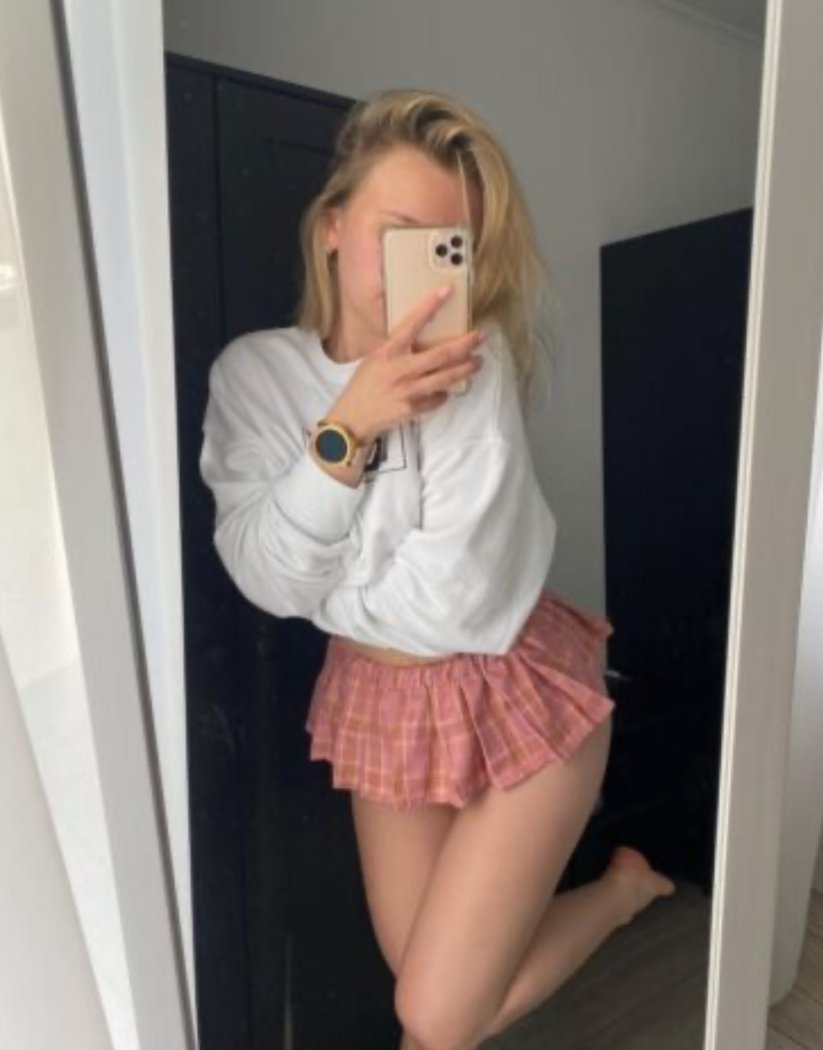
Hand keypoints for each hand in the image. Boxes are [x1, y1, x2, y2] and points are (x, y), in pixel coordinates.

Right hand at [328, 285, 484, 443]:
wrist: (353, 417)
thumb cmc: (364, 385)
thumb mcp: (376, 359)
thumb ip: (398, 349)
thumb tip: (421, 336)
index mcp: (388, 352)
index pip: (412, 323)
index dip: (430, 305)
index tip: (447, 291)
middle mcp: (400, 369)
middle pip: (442, 354)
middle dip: (465, 344)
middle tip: (480, 337)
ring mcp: (409, 390)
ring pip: (446, 378)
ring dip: (465, 369)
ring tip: (478, 362)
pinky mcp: (413, 409)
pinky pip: (438, 398)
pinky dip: (444, 393)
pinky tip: (447, 389)